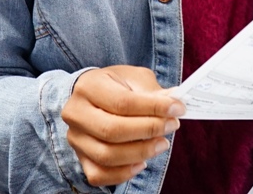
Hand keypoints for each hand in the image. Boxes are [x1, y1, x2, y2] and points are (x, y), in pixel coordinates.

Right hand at [62, 65, 185, 186]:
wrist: (94, 96)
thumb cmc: (118, 85)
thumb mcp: (135, 78)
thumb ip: (152, 92)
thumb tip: (174, 103)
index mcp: (89, 86)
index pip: (122, 102)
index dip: (153, 108)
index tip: (177, 108)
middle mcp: (76, 113)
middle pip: (113, 131)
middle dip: (148, 130)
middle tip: (172, 125)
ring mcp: (75, 138)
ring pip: (106, 156)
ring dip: (140, 153)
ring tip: (162, 144)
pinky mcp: (79, 158)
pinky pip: (99, 175)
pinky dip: (123, 173)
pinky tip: (141, 162)